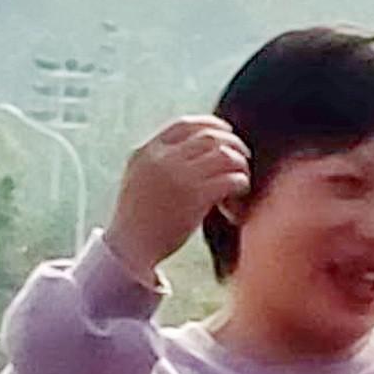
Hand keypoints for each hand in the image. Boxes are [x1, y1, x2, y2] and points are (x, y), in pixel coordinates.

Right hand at [104, 117, 249, 282]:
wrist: (130, 249)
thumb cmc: (138, 219)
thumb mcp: (138, 178)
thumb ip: (159, 161)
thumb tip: (194, 151)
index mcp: (147, 151)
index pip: (186, 124)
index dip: (211, 125)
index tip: (226, 133)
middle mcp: (163, 158)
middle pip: (210, 136)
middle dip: (233, 144)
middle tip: (243, 157)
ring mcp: (179, 176)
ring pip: (225, 154)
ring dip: (240, 164)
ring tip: (242, 179)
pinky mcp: (196, 197)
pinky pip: (231, 178)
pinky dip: (241, 184)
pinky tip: (238, 196)